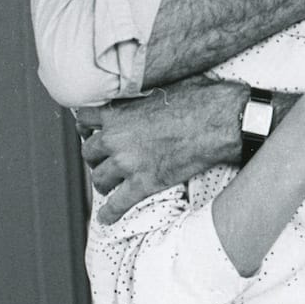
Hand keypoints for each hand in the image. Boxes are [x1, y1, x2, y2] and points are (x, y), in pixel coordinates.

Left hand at [79, 77, 243, 223]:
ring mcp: (129, 163)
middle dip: (96, 157)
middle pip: (88, 153)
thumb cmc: (199, 98)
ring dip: (103, 182)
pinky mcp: (145, 183)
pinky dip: (110, 213)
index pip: (84, 119)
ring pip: (100, 179)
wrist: (219, 121)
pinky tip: (106, 218)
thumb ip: (144, 93)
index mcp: (119, 112)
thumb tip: (146, 90)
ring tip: (109, 185)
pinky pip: (118, 203)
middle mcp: (117, 138)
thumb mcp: (164, 85)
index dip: (87, 127)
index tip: (91, 132)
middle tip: (104, 160)